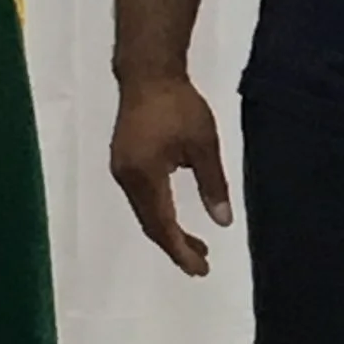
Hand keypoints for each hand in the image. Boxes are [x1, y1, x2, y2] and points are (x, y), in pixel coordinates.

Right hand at [110, 74, 231, 276]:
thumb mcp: (204, 145)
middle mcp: (127, 178)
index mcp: (145, 177)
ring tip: (196, 245)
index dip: (181, 250)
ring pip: (145, 212)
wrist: (148, 73)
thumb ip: (213, 185)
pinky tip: (175, 216)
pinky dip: (159, 212)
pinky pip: (141, 198)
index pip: (163, 226)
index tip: (200, 269)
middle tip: (202, 263)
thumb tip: (222, 222)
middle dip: (175, 246)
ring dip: (168, 230)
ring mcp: (121, 170)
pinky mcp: (123, 161)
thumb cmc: (179, 106)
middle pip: (151, 223)